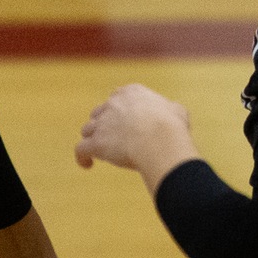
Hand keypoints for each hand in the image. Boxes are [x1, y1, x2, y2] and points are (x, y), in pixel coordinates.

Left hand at [76, 85, 198, 188]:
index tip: (124, 120)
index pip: (117, 96)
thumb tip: (174, 111)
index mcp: (131, 92)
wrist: (160, 139)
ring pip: (87, 130)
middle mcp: (112, 104)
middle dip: (103, 124)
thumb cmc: (172, 126)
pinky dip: (82, 157)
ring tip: (99, 152)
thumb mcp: (177, 111)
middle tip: (112, 138)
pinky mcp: (95, 143)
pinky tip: (87, 164)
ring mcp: (102, 123)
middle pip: (99, 113)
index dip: (118, 109)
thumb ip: (171, 109)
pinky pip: (80, 150)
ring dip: (92, 139)